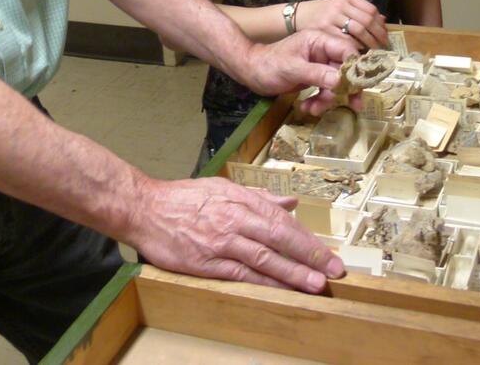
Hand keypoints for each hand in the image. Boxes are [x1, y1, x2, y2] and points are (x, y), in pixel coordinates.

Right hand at [132, 176, 343, 290]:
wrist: (145, 208)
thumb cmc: (185, 198)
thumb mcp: (224, 188)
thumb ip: (259, 197)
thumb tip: (291, 201)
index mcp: (241, 199)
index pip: (283, 220)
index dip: (308, 238)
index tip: (328, 253)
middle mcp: (235, 218)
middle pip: (279, 237)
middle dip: (310, 255)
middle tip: (335, 270)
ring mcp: (221, 241)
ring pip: (264, 257)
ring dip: (292, 273)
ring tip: (316, 284)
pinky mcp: (206, 262)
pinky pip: (240, 274)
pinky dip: (262, 283)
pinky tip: (280, 291)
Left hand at [244, 28, 357, 114]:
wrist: (251, 72)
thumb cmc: (269, 65)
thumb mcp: (292, 69)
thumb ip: (317, 74)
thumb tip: (342, 81)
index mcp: (320, 40)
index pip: (347, 50)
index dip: (356, 68)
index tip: (359, 86)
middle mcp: (323, 50)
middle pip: (346, 69)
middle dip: (345, 89)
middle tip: (354, 106)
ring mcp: (320, 64)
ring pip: (337, 83)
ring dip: (329, 99)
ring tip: (314, 110)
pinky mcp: (315, 77)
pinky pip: (326, 90)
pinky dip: (320, 101)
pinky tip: (308, 108)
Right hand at [297, 0, 387, 48]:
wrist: (298, 16)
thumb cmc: (323, 13)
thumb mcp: (342, 6)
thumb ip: (360, 11)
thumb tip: (383, 20)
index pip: (371, 10)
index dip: (381, 25)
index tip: (385, 36)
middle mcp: (340, 4)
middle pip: (367, 20)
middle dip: (378, 36)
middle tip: (383, 47)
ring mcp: (332, 16)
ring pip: (359, 30)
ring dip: (369, 43)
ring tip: (373, 51)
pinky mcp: (324, 29)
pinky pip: (345, 39)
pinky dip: (355, 47)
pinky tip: (358, 52)